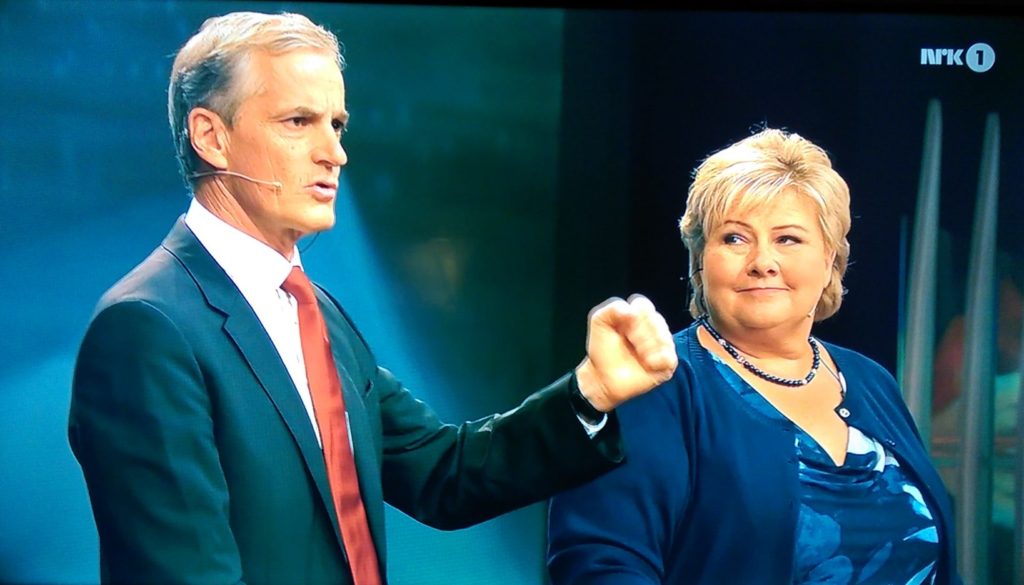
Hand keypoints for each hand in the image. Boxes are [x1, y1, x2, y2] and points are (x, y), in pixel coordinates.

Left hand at [575, 294, 677, 411]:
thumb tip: (630, 310)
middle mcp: (653, 327)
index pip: (645, 306)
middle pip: (656, 321)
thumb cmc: (603, 350)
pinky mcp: (667, 364)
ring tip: (638, 356)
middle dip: (640, 334)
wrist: (603, 377)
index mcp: (638, 315)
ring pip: (664, 338)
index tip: (624, 329)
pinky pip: (670, 357)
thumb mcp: (599, 322)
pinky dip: (658, 360)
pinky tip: (648, 363)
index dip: (635, 317)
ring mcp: (662, 345)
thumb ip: (612, 308)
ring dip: (647, 347)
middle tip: (630, 344)